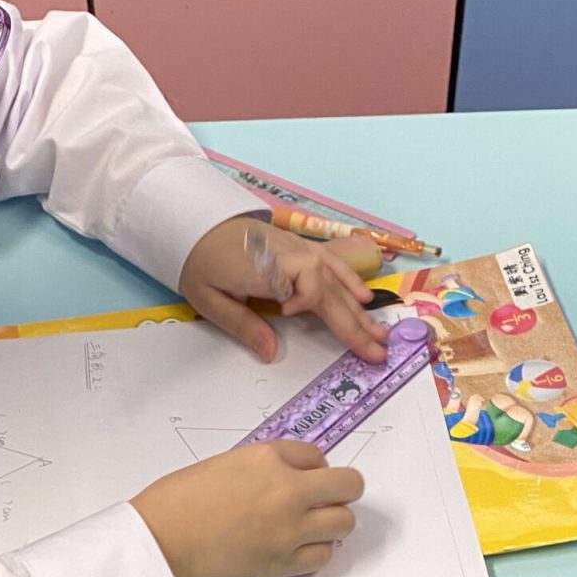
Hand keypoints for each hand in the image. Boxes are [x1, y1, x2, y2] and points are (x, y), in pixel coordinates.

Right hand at [132, 439, 363, 576]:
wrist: (159, 543)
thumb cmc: (175, 503)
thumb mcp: (222, 465)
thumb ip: (260, 469)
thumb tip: (281, 480)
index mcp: (268, 457)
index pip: (317, 456)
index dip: (312, 470)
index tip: (303, 481)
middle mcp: (288, 489)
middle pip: (348, 485)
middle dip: (340, 492)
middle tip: (325, 502)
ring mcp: (290, 528)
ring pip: (344, 523)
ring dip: (332, 524)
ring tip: (311, 529)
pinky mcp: (284, 563)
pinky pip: (324, 556)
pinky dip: (316, 553)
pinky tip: (297, 550)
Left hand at [178, 217, 384, 362]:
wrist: (196, 223)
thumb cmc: (199, 262)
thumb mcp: (210, 300)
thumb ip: (243, 325)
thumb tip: (271, 353)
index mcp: (267, 266)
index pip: (305, 280)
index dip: (305, 300)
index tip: (287, 313)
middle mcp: (290, 255)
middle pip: (330, 288)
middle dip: (355, 323)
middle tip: (377, 352)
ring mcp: (298, 250)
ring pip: (336, 280)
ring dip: (359, 310)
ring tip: (380, 334)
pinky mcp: (300, 249)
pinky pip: (332, 264)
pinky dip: (350, 281)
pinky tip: (365, 299)